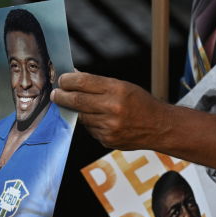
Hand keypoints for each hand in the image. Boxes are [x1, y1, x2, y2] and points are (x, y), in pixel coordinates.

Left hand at [51, 70, 171, 149]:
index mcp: (117, 90)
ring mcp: (109, 126)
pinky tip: (97, 119)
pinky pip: (90, 129)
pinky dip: (90, 123)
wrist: (159, 127)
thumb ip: (98, 83)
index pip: (83, 82)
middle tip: (55, 94)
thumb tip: (74, 77)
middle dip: (62, 96)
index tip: (61, 80)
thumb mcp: (123, 86)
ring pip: (81, 116)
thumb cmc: (141, 103)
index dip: (67, 81)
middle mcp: (113, 108)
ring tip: (74, 105)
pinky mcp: (107, 139)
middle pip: (77, 100)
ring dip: (75, 111)